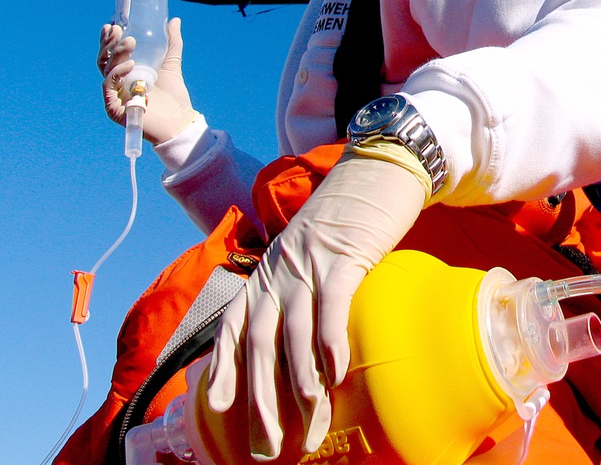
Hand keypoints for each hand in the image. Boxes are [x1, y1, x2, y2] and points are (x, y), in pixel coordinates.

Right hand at [99, 19, 197, 143]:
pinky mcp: (114, 109)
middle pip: (104, 60)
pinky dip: (117, 74)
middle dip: (108, 43)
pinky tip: (130, 64)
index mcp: (126, 73)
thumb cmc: (174, 96)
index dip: (107, 40)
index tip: (112, 24)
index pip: (110, 54)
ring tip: (130, 42)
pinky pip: (109, 87)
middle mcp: (117, 84)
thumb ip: (172, 43)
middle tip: (117, 29)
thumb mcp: (171, 64)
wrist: (180, 121)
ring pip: (106, 71)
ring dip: (116, 54)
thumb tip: (174, 20)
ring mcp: (114, 96)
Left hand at [207, 153, 425, 458]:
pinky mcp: (344, 255)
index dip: (222, 368)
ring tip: (309, 426)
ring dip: (299, 387)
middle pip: (259, 343)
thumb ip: (301, 288)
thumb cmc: (349, 219)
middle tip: (268, 445)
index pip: (234, 324)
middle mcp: (279, 270)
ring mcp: (309, 263)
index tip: (217, 409)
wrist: (377, 169)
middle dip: (260, 401)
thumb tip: (309, 340)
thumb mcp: (311, 252)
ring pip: (293, 334)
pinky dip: (330, 343)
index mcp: (268, 272)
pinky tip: (336, 375)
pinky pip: (331, 306)